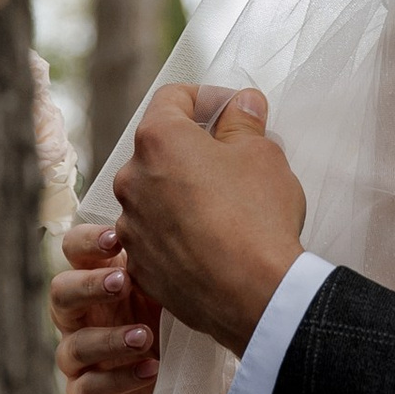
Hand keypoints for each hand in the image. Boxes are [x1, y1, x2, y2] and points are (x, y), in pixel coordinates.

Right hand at [49, 216, 159, 393]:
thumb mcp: (171, 292)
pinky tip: (151, 370)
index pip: (73, 251)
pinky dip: (120, 380)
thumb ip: (160, 264)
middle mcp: (80, 317)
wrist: (188, 386)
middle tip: (123, 282)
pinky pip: (88, 388)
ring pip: (74, 346)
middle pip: (60, 293)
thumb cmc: (174, 326)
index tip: (115, 238)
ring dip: (109, 339)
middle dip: (89, 286)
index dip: (86, 242)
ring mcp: (79, 358)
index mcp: (97, 280)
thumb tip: (168, 225)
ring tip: (145, 336)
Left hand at [113, 85, 307, 356]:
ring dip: (184, 192)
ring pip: (156, 194)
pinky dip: (178, 230)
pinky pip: (156, 235)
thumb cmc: (257, 218)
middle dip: (195, 148)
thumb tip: (241, 104)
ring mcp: (131, 225)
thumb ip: (244, 121)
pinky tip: (212, 240)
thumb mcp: (263, 154)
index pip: (173, 98)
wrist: (253, 295)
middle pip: (161, 148)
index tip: (233, 111)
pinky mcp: (139, 264)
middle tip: (235, 160)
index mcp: (158, 140)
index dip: (207, 98)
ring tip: (226, 207)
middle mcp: (132, 179)